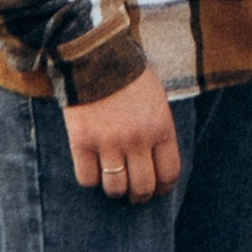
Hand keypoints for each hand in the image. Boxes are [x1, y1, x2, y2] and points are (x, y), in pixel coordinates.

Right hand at [63, 65, 181, 201]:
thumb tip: (157, 164)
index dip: (163, 188)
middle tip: (134, 193)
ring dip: (115, 190)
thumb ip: (159, 131)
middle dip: (140, 195)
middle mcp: (137, 140)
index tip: (157, 189)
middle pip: (142, 187)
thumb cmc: (130, 76)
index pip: (169, 173)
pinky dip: (90, 178)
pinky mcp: (82, 142)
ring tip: (113, 182)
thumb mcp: (157, 100)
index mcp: (161, 128)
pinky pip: (87, 178)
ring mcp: (108, 143)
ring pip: (115, 188)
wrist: (95, 56)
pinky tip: (92, 167)